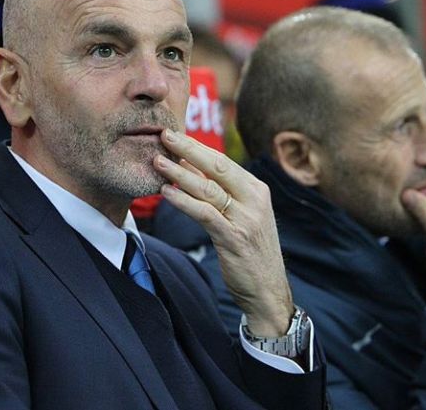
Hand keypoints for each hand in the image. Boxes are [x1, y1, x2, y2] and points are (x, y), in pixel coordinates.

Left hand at [154, 129, 292, 336]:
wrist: (268, 290)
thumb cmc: (250, 252)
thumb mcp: (242, 216)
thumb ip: (222, 193)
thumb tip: (191, 168)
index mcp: (257, 190)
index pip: (223, 161)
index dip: (197, 147)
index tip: (175, 134)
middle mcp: (254, 199)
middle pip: (217, 167)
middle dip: (188, 149)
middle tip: (164, 134)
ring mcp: (246, 218)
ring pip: (207, 188)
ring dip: (179, 174)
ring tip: (157, 161)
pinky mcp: (234, 237)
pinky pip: (204, 213)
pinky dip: (183, 201)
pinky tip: (166, 193)